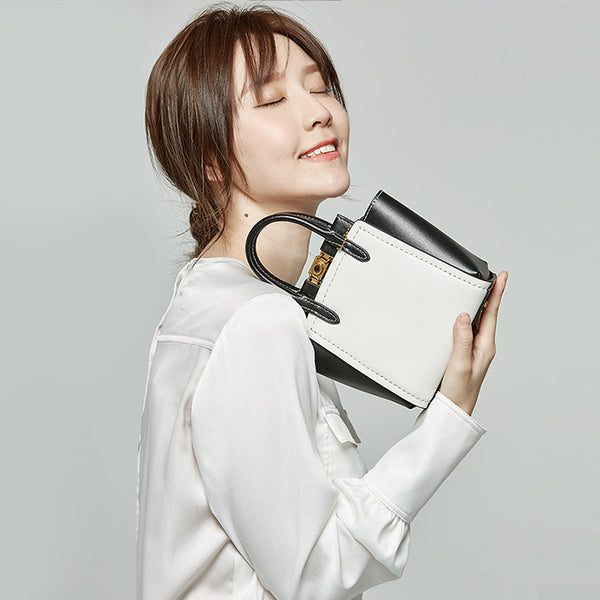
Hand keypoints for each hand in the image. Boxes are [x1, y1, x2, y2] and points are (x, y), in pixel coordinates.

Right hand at [439, 271, 508, 415]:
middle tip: (489, 275)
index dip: (497, 294)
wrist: (453, 409)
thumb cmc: (459, 391)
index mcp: (486, 346)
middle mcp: (482, 345)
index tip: (502, 276)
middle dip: (488, 294)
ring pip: (475, 321)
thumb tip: (463, 315)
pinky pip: (465, 330)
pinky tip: (457, 314)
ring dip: (475, 305)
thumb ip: (462, 339)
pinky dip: (462, 318)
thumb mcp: (460, 364)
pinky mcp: (463, 353)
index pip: (492, 314)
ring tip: (475, 289)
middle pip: (486, 314)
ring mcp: (473, 349)